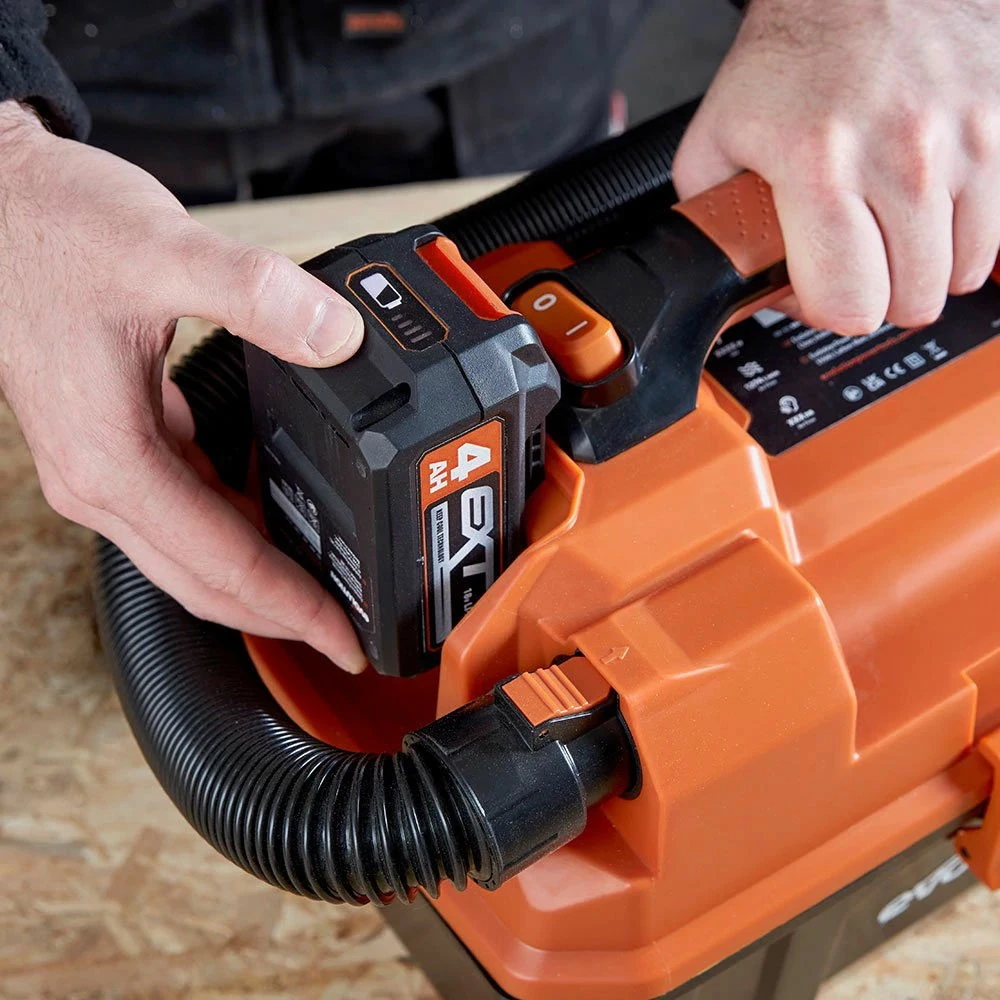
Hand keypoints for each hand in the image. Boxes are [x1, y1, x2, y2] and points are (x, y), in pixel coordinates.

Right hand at [0, 101, 368, 671]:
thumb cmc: (48, 229)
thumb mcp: (158, 252)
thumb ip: (255, 293)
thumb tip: (338, 335)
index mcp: (113, 460)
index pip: (224, 566)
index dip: (294, 608)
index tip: (346, 638)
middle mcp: (102, 479)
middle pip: (205, 582)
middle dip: (280, 615)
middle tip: (348, 632)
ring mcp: (102, 465)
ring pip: (192, 554)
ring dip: (256, 578)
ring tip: (323, 585)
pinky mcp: (112, 440)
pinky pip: (183, 509)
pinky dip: (231, 524)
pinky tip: (269, 505)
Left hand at [673, 0, 999, 334]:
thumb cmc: (793, 55)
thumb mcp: (718, 140)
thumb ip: (715, 221)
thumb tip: (735, 277)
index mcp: (820, 165)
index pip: (847, 304)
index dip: (826, 310)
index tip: (817, 289)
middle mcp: (902, 155)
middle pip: (910, 300)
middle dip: (876, 295)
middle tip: (854, 262)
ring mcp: (965, 139)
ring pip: (961, 273)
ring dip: (923, 267)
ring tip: (889, 233)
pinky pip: (996, 229)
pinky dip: (962, 232)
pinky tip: (927, 208)